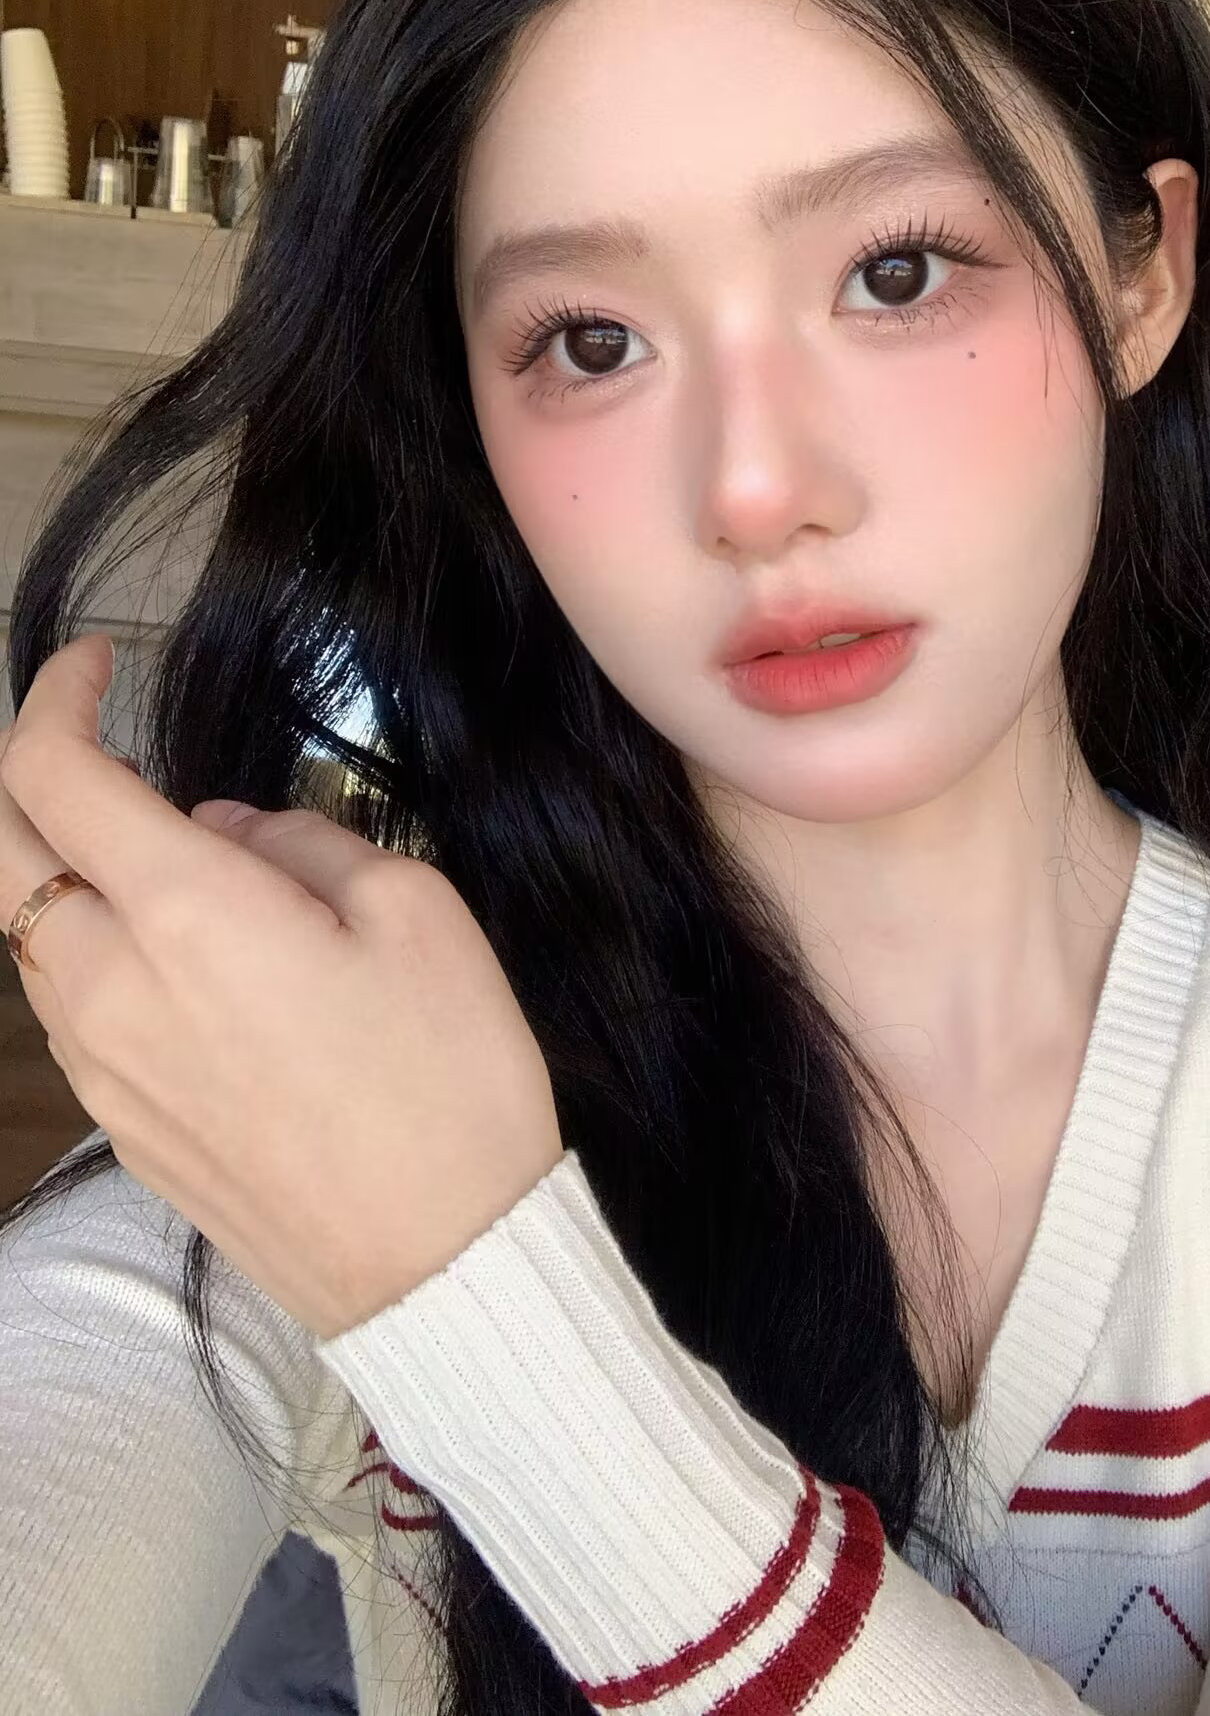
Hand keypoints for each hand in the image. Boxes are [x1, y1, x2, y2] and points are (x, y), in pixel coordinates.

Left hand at [0, 634, 563, 1336]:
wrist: (441, 1264)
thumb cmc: (450, 1075)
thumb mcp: (417, 911)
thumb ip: (301, 843)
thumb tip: (225, 834)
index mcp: (184, 915)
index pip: (53, 775)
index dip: (59, 697)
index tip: (100, 662)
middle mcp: (109, 986)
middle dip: (31, 778)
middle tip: (102, 745)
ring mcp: (101, 1067)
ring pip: (28, 935)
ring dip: (65, 870)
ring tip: (170, 862)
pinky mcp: (120, 1127)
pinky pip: (69, 1006)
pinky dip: (95, 948)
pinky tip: (184, 959)